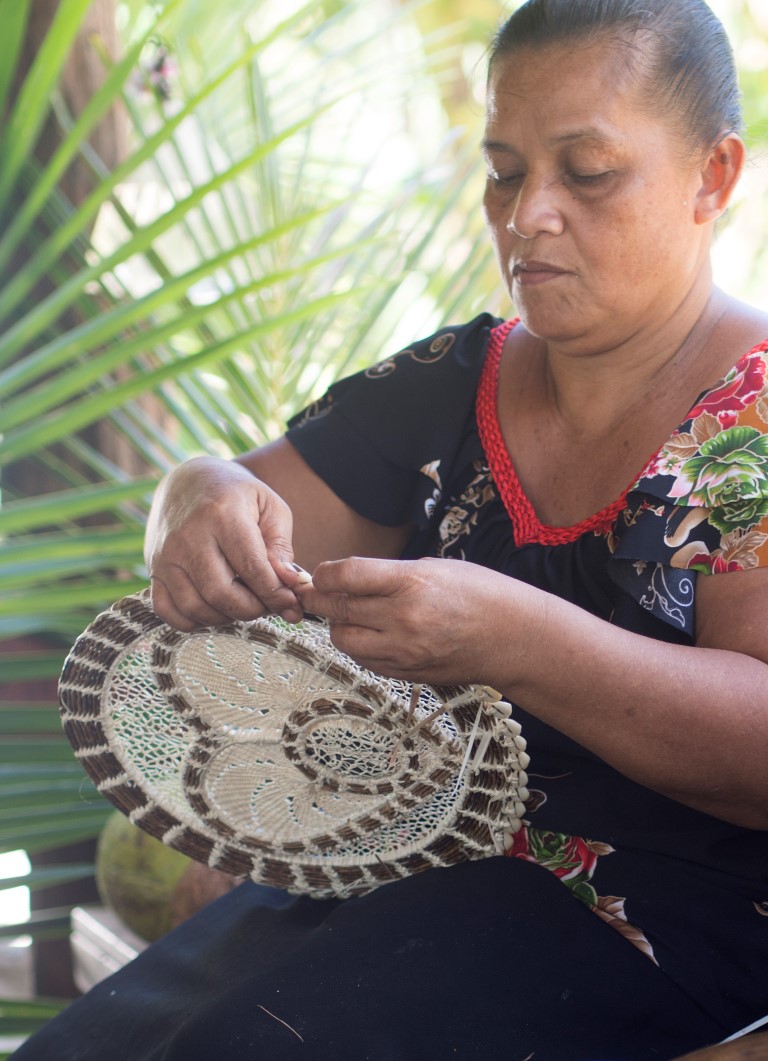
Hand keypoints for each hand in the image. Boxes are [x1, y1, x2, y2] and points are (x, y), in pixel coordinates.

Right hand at [146, 457, 309, 629]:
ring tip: (243, 604)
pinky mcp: (153, 569)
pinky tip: (214, 610)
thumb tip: (290, 584)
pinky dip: (192, 621)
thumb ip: (282, 547)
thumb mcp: (270, 507)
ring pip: (195, 607)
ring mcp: (166, 555)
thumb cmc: (238, 496)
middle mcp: (188, 536)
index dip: (276, 594)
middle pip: (221, 594)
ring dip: (226, 617)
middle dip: (252, 610)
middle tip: (267, 605)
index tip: (291, 604)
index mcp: (222, 514)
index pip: (252, 568)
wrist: (190, 480)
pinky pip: (167, 611)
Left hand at [297, 555, 531, 685]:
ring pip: (345, 640)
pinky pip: (365, 660)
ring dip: (338, 626)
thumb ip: (390, 574)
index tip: (320, 574)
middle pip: (340, 608)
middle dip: (319, 599)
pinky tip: (369, 634)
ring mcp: (404, 650)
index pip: (347, 576)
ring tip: (346, 616)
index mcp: (412, 582)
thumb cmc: (481, 594)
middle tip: (310, 593)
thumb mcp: (435, 567)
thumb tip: (350, 579)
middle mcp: (404, 618)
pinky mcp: (407, 673)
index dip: (325, 574)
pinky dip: (359, 646)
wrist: (515, 638)